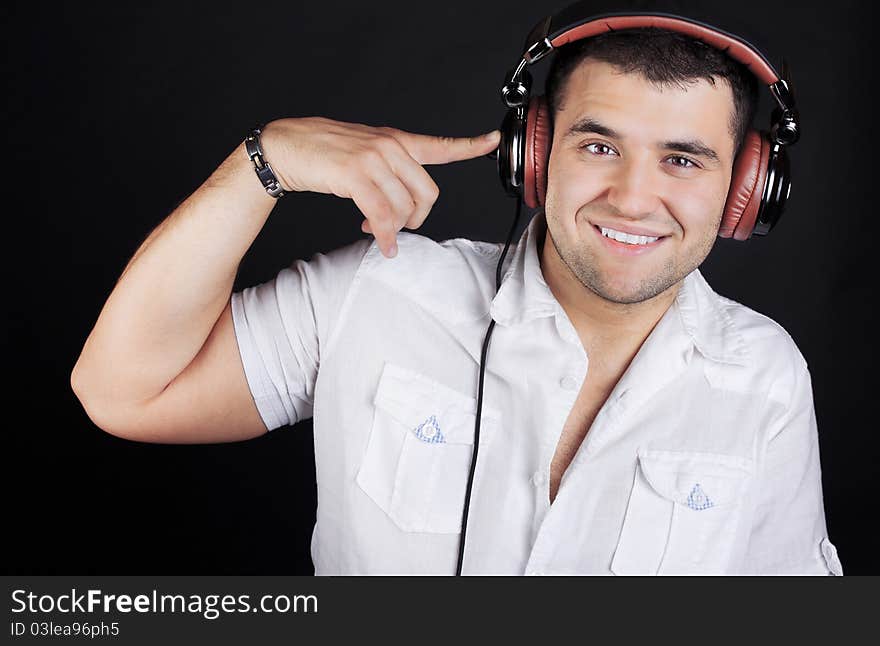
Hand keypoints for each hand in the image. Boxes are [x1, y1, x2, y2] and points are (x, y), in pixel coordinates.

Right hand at [260, 117, 500, 257]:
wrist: (286, 146)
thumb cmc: (323, 153)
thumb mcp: (364, 153)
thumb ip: (389, 169)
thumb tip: (403, 202)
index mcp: (396, 140)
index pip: (439, 145)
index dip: (469, 145)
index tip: (492, 141)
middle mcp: (390, 146)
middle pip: (427, 193)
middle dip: (416, 219)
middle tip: (398, 228)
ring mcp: (374, 159)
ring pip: (404, 208)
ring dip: (394, 230)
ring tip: (375, 231)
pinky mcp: (355, 174)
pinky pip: (382, 215)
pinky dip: (384, 236)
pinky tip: (379, 243)